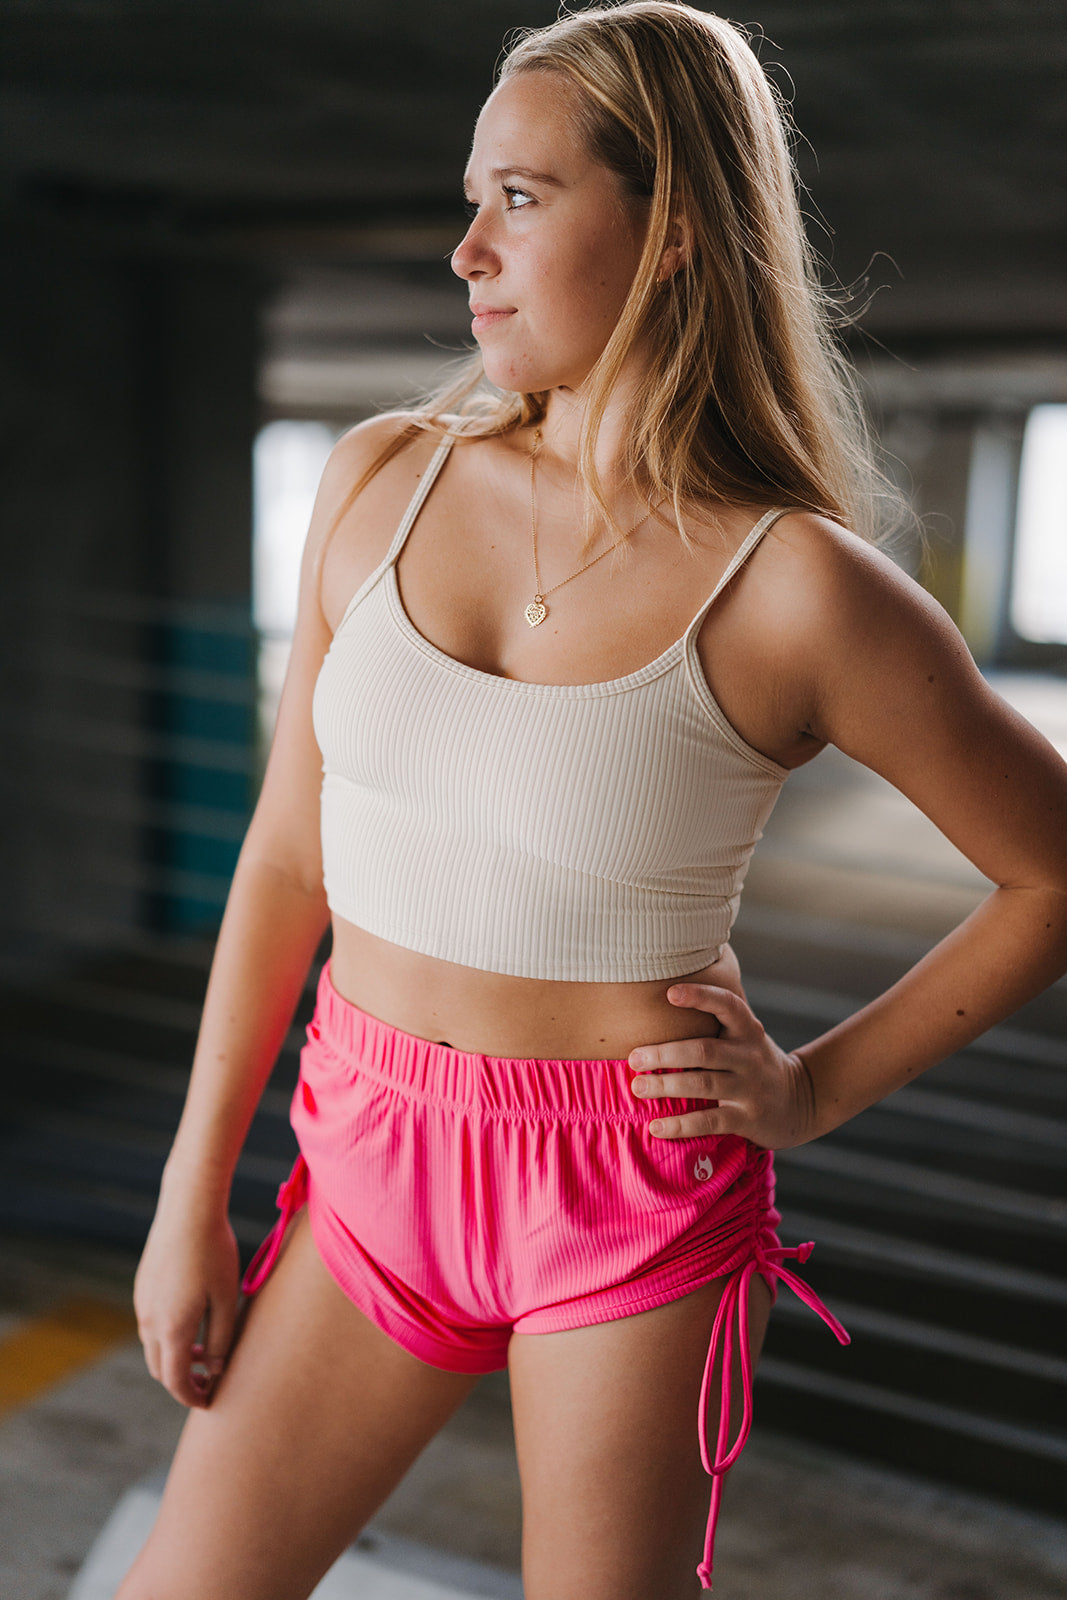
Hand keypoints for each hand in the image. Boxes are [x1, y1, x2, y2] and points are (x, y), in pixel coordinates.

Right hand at [133, 1184, 239, 1408]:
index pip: (175, 1381)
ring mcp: (142, 1302)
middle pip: (160, 1368)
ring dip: (175, 1357)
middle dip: (182, 1381)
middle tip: (209, 1380)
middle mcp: (149, 1320)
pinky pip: (150, 1323)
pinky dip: (167, 1335)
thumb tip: (214, 1369)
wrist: (188, 1208)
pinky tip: (192, 1320)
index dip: (191, 1397)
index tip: (209, 1402)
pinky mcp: (142, 1286)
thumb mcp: (227, 1298)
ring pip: (153, 1346)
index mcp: (172, 1329)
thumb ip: (221, 1339)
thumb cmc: (214, 1252)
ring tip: (205, 1351)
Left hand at [628, 983, 817, 1149]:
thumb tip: (659, 999)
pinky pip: (710, 1121)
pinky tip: (657, 1126)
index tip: (670, 993)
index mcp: (747, 1030)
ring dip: (667, 1086)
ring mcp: (750, 1088)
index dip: (700, 996)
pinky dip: (681, 1125)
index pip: (727, 1005)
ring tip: (638, 1088)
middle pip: (704, 1050)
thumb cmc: (754, 1062)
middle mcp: (749, 1056)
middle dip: (665, 1053)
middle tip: (633, 1058)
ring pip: (703, 1084)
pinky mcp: (748, 1119)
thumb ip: (716, 1022)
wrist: (801, 1101)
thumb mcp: (745, 1036)